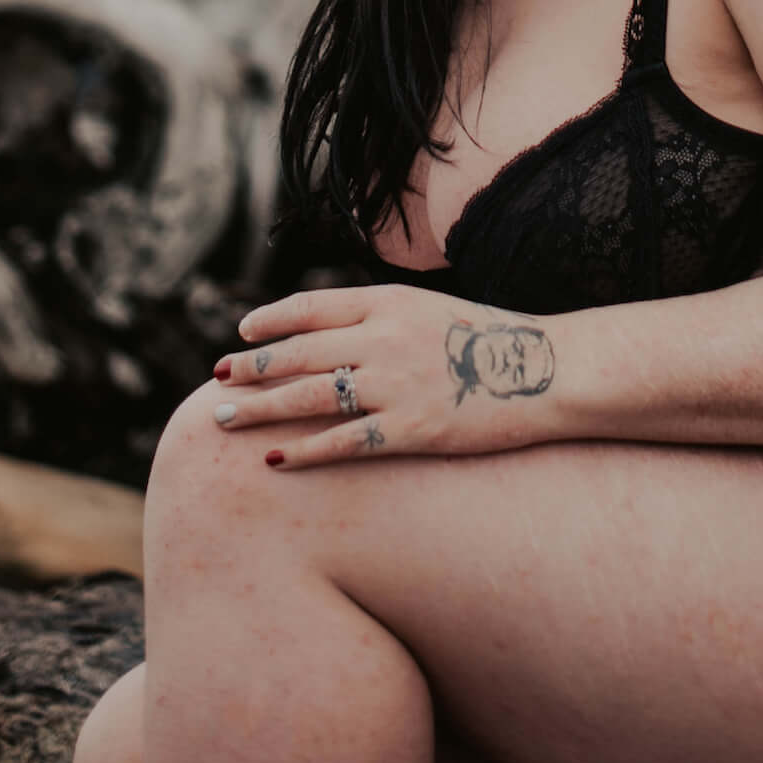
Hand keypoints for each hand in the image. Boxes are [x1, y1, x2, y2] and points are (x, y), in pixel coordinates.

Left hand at [212, 284, 562, 468]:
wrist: (547, 371)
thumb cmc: (490, 343)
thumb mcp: (430, 311)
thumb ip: (382, 319)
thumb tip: (331, 335)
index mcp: (390, 301)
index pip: (312, 306)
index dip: (271, 321)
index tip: (241, 332)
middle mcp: (385, 337)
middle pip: (299, 352)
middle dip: (251, 367)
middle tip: (216, 380)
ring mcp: (397, 384)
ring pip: (310, 396)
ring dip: (261, 408)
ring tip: (224, 419)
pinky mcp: (412, 429)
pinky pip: (345, 442)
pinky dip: (305, 452)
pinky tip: (275, 461)